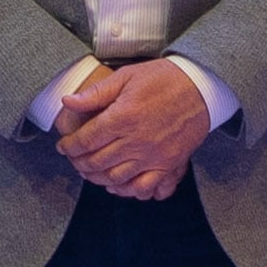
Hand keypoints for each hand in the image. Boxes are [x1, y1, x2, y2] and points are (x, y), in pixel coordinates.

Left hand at [52, 60, 212, 201]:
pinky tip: (117, 185)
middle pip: (96, 162)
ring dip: (97, 178)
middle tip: (73, 159)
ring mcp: (153, 156)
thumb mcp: (127, 76)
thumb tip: (67, 102)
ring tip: (89, 171)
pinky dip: (128, 190)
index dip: (69, 147)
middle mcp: (135, 141)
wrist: (202, 87)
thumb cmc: (164, 78)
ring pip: (115, 178)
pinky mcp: (168, 164)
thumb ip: (96, 93)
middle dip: (79, 163)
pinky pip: (144, 187)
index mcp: (122, 117)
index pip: (86, 141)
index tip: (63, 146)